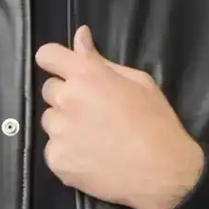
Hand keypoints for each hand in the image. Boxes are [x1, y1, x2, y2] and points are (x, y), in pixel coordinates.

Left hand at [35, 25, 204, 208]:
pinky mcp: (57, 160)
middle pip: (49, 90)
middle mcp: (66, 100)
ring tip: (95, 138)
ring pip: (51, 121)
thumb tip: (81, 36)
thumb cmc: (156, 123)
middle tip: (94, 112)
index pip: (47, 55)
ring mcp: (59, 133)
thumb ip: (102, 60)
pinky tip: (92, 158)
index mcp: (86, 75)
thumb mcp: (138, 82)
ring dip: (66, 126)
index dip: (54, 61)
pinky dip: (68, 153)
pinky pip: (54, 150)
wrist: (162, 172)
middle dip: (67, 96)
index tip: (64, 70)